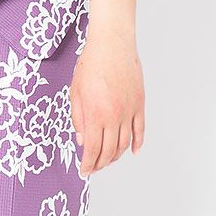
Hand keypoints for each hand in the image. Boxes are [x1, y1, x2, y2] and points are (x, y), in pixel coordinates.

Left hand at [71, 25, 143, 173]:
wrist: (112, 45)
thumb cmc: (91, 64)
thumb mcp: (75, 93)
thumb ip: (78, 119)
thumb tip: (82, 140)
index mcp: (95, 115)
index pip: (92, 149)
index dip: (88, 164)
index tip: (85, 170)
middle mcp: (114, 116)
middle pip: (109, 151)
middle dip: (100, 163)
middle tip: (94, 167)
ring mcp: (129, 111)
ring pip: (125, 144)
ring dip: (116, 156)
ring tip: (108, 159)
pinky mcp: (139, 104)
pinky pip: (140, 130)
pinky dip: (137, 144)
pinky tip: (132, 151)